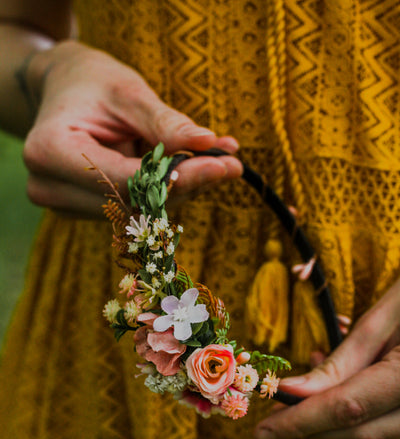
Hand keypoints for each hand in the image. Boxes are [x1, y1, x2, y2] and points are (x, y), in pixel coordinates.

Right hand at [23, 40, 241, 216]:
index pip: (125, 182)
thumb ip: (166, 122)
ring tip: (214, 162)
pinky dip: (165, 193)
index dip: (178, 178)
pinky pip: (134, 211)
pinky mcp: (83, 212)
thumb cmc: (91, 82)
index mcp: (50, 152)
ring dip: (180, 191)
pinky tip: (187, 170)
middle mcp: (49, 188)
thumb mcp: (128, 91)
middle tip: (230, 164)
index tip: (223, 164)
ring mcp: (64, 206)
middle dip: (186, 185)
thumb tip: (210, 145)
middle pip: (133, 204)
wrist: (61, 91)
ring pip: (138, 213)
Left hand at [255, 277, 399, 438]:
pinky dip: (361, 409)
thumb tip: (294, 391)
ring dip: (335, 417)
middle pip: (361, 432)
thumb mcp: (385, 317)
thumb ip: (343, 360)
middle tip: (277, 410)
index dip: (300, 422)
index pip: (346, 410)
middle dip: (313, 425)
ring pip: (376, 431)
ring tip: (310, 384)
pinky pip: (391, 421)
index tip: (263, 431)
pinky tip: (347, 381)